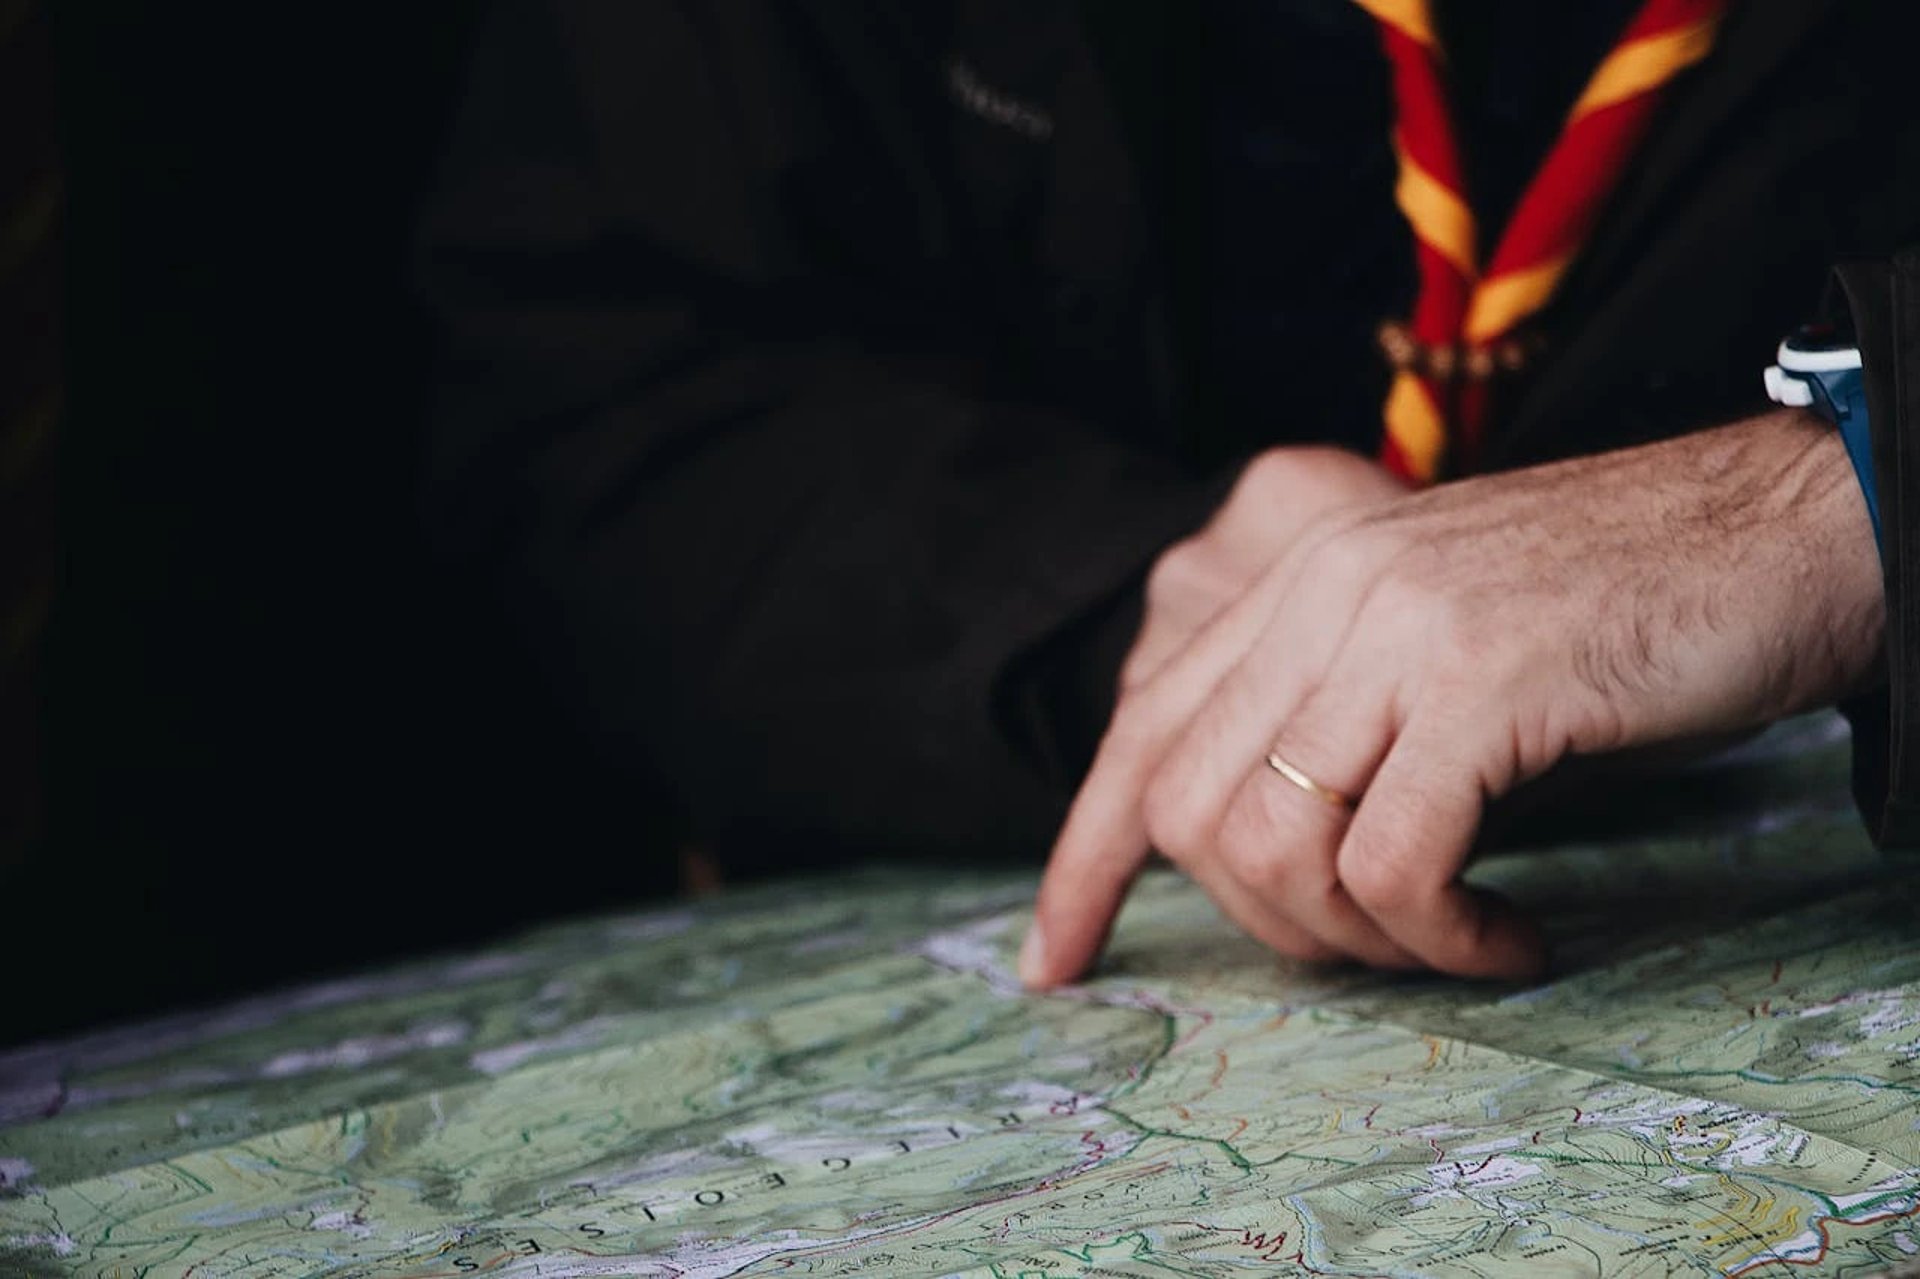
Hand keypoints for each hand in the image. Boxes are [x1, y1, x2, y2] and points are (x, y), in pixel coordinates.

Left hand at [1022, 411, 1883, 985]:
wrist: (1779, 527)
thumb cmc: (1616, 609)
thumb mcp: (1432, 643)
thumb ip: (1332, 712)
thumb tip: (1253, 856)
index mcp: (1297, 583)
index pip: (1140, 739)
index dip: (1083, 865)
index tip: (1055, 962)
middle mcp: (1323, 596)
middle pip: (1185, 812)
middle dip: (1259, 923)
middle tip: (1366, 948)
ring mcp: (1398, 632)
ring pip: (1276, 847)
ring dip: (1357, 939)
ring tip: (1449, 940)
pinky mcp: (1483, 684)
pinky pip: (1394, 866)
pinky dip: (1442, 937)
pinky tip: (1511, 937)